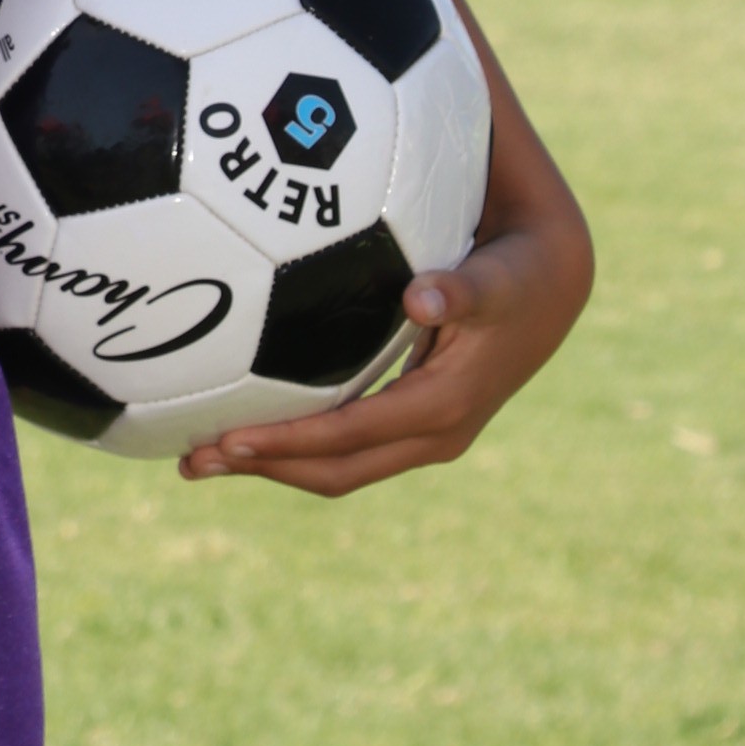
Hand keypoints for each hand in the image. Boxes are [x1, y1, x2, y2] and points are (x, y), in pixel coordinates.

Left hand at [177, 0, 592, 498]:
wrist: (433, 99)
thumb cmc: (408, 47)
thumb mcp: (403, 7)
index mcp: (548, 247)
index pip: (515, 289)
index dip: (473, 310)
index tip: (413, 294)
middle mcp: (527, 321)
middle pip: (443, 406)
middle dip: (343, 433)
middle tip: (250, 433)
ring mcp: (482, 367)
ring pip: (398, 440)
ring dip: (307, 458)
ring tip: (203, 457)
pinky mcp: (429, 385)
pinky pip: (363, 428)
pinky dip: (296, 441)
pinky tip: (194, 434)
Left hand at [178, 175, 592, 494]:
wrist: (554, 288)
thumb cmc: (518, 275)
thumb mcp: (497, 279)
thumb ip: (462, 289)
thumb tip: (421, 298)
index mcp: (444, 408)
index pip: (349, 437)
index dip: (288, 442)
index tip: (228, 440)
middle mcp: (433, 434)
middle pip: (335, 470)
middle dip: (263, 468)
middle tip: (190, 460)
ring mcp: (423, 434)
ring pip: (337, 466)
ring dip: (271, 464)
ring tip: (199, 457)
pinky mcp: (413, 420)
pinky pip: (347, 445)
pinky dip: (296, 444)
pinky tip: (248, 425)